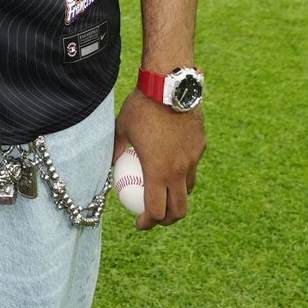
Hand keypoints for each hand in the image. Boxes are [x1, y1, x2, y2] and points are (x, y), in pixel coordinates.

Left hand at [113, 88, 205, 229]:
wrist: (169, 84)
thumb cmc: (141, 106)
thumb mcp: (122, 128)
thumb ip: (115, 149)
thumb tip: (107, 164)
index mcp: (158, 171)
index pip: (156, 211)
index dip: (147, 222)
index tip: (139, 223)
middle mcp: (179, 170)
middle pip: (179, 209)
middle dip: (167, 219)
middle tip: (154, 216)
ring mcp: (193, 158)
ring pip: (189, 188)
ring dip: (177, 195)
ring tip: (164, 190)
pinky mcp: (200, 145)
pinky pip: (193, 165)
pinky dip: (183, 171)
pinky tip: (172, 160)